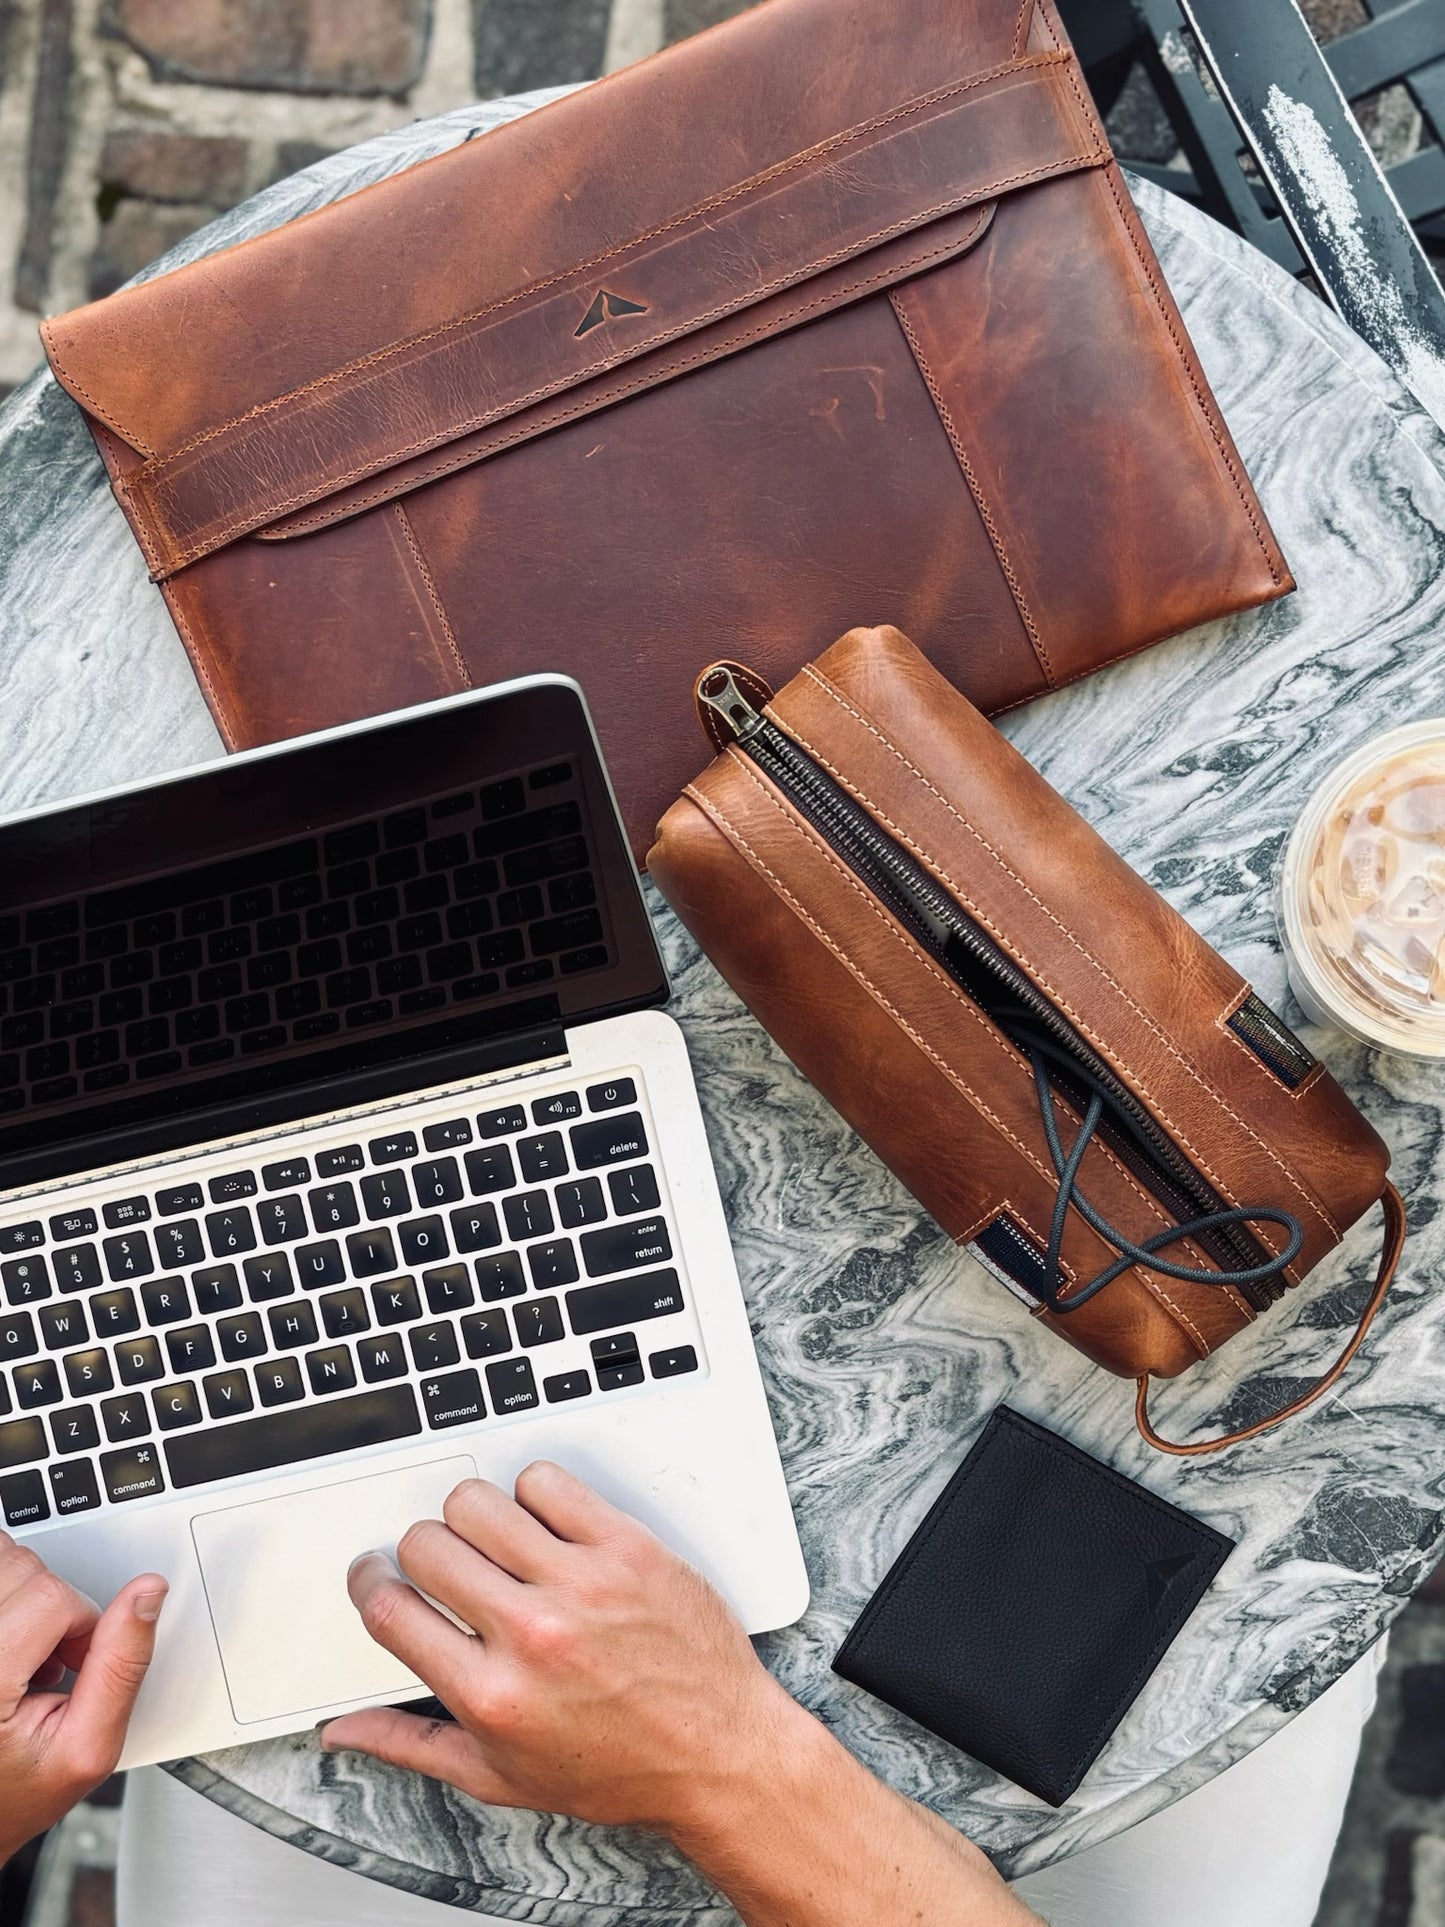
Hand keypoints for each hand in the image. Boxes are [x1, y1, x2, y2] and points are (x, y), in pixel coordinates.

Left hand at [0, 1533, 165, 1866]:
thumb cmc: (20, 1791)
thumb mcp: (89, 1748)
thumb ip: (123, 1666)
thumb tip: (148, 1593)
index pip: (51, 1598)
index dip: (82, 1624)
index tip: (76, 1664)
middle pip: (23, 1568)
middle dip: (54, 1606)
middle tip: (50, 1661)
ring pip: (3, 1560)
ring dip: (26, 1596)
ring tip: (24, 1650)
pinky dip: (8, 1596)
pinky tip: (9, 1640)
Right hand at [320, 1461, 801, 1837]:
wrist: (717, 1751)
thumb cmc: (617, 1768)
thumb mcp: (501, 1776)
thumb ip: (411, 1743)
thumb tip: (342, 1731)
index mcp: (491, 1696)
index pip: (390, 1609)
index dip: (370, 1581)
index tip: (376, 1572)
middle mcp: (531, 1636)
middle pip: (428, 1544)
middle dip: (422, 1549)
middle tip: (445, 1563)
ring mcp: (582, 1586)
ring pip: (480, 1502)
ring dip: (475, 1517)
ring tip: (498, 1544)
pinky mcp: (627, 1548)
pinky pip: (548, 1482)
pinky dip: (536, 1494)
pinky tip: (547, 1526)